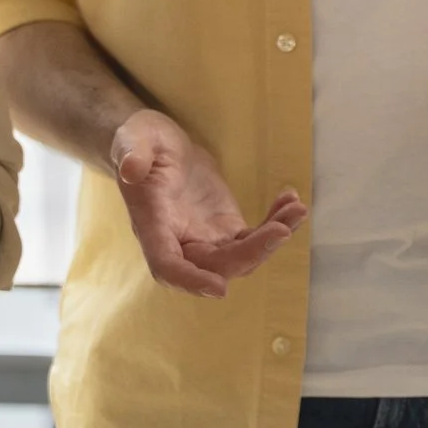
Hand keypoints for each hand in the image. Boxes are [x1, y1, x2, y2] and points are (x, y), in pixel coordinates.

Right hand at [110, 108, 307, 296]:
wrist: (158, 145)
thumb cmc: (139, 142)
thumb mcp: (133, 139)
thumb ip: (131, 153)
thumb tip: (131, 169)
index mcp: (151, 226)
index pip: (167, 266)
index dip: (191, 281)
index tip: (218, 288)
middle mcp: (180, 242)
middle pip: (215, 266)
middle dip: (251, 255)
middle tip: (282, 230)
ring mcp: (206, 238)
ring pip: (241, 258)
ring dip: (272, 241)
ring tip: (297, 210)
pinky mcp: (225, 228)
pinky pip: (254, 239)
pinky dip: (276, 224)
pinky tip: (291, 201)